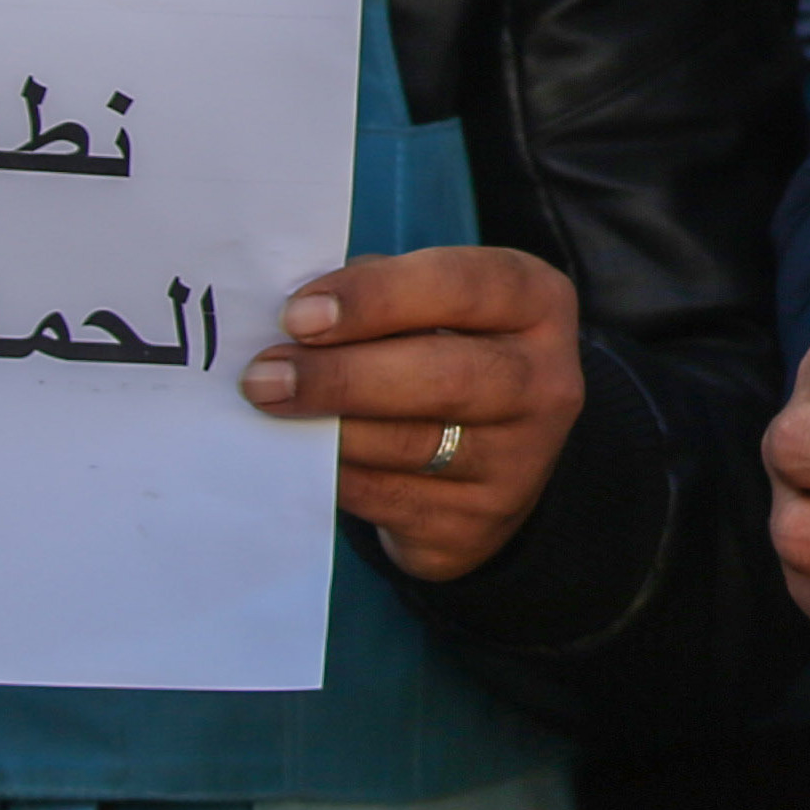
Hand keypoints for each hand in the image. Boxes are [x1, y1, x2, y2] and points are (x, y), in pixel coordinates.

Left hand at [241, 246, 584, 581]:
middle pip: (444, 377)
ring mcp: (520, 461)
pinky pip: (388, 497)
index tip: (298, 315)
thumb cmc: (444, 353)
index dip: (376, 298)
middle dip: (342, 375)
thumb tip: (295, 316)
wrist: (494, 461)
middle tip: (263, 376)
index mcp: (537, 303)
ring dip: (328, 428)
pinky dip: (335, 473)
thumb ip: (379, 295)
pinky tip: (300, 453)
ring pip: (412, 445)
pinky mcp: (478, 522)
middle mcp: (545, 381)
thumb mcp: (436, 306)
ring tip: (269, 409)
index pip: (464, 287)